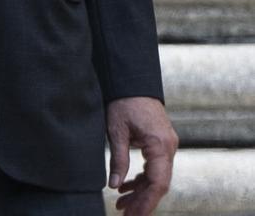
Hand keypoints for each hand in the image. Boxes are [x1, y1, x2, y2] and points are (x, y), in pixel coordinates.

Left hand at [107, 96, 177, 214]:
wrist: (132, 80)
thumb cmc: (124, 101)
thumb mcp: (117, 130)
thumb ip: (118, 160)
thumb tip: (114, 185)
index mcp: (160, 145)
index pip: (158, 183)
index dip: (146, 202)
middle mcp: (168, 146)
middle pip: (159, 183)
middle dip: (142, 201)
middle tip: (124, 214)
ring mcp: (167, 144)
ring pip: (156, 176)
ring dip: (140, 191)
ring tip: (121, 203)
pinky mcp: (161, 142)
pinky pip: (155, 167)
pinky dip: (142, 178)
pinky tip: (125, 186)